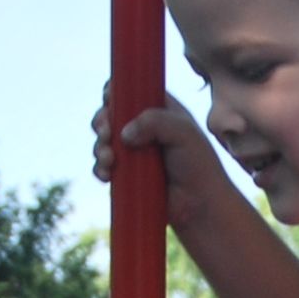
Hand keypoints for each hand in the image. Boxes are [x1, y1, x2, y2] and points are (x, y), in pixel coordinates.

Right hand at [89, 98, 244, 241]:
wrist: (199, 206)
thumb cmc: (197, 165)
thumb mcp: (183, 132)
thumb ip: (155, 121)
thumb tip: (123, 133)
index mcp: (158, 110)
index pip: (130, 92)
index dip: (115, 92)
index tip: (109, 99)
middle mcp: (143, 128)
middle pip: (109, 114)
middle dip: (101, 121)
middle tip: (107, 133)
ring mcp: (133, 152)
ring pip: (103, 141)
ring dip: (99, 147)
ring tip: (109, 158)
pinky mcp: (126, 175)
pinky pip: (102, 167)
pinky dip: (99, 169)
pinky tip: (106, 175)